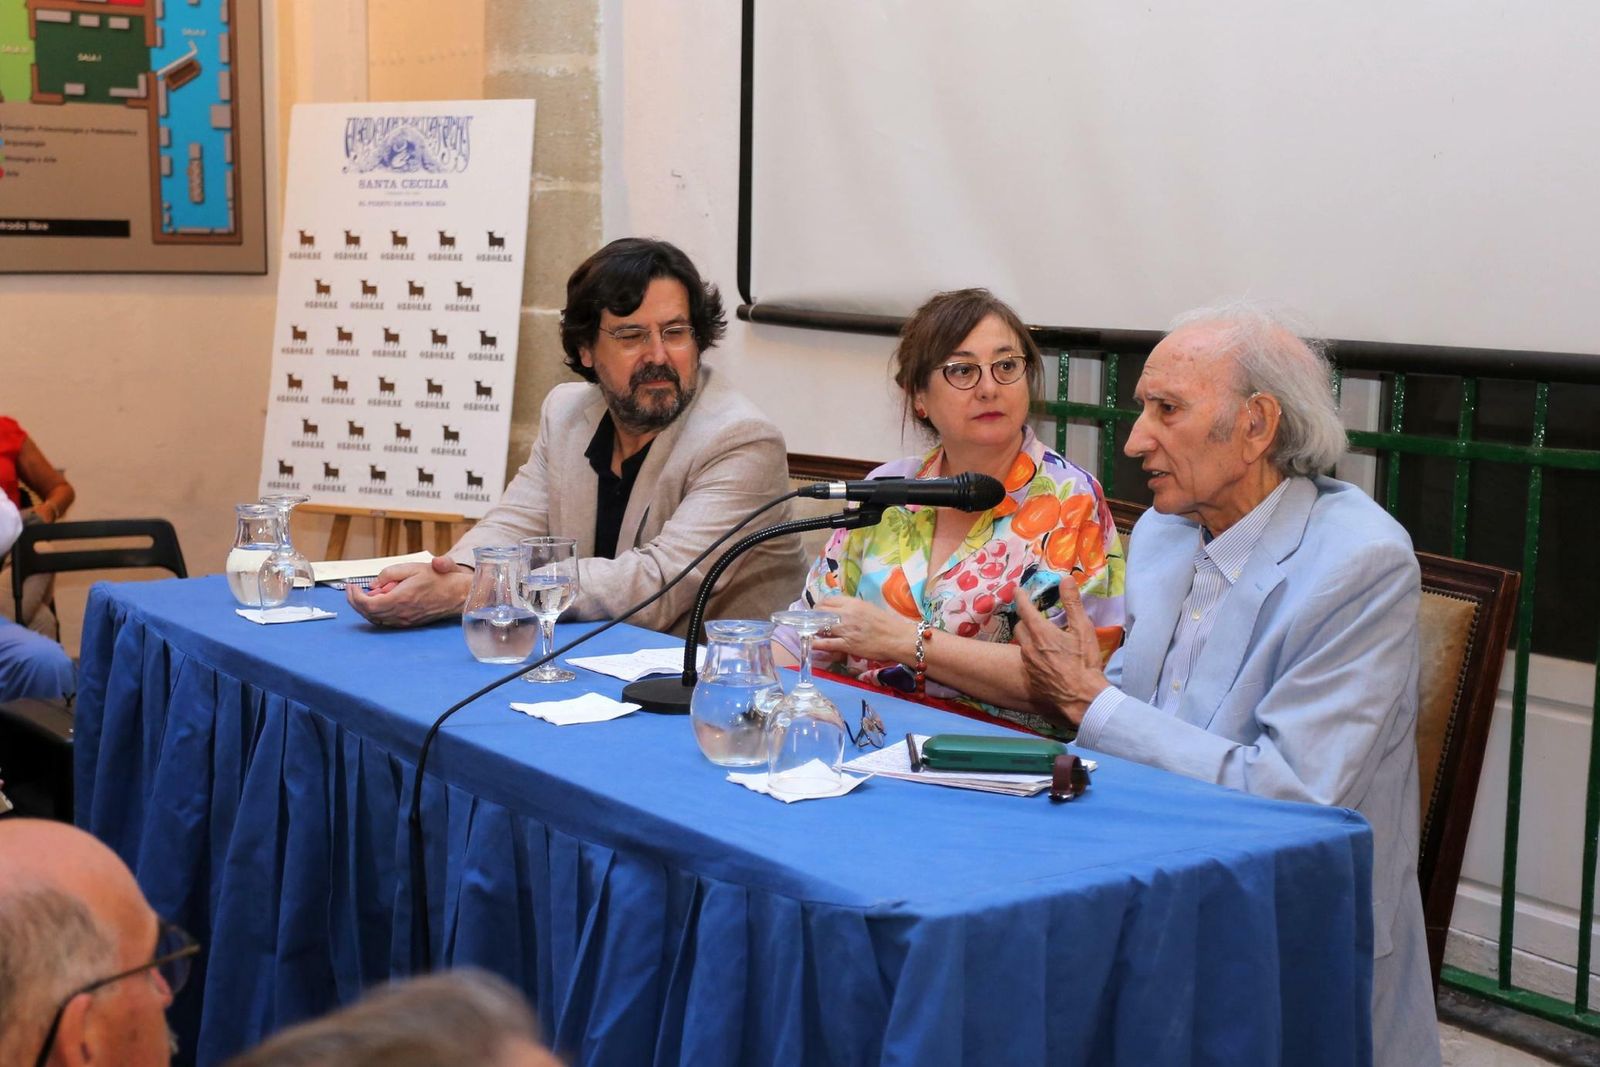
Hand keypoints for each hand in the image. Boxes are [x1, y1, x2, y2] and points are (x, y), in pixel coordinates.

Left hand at [346, 555, 472, 626]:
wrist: (458, 594)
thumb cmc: (438, 579)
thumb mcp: (412, 568)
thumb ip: (388, 574)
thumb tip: (373, 584)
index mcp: (399, 599)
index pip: (367, 603)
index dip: (354, 596)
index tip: (351, 586)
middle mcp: (400, 613)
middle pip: (368, 613)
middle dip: (356, 602)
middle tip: (352, 590)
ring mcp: (404, 621)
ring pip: (375, 619)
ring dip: (365, 608)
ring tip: (364, 594)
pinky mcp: (408, 623)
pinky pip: (385, 621)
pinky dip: (376, 612)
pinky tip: (378, 601)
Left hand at [811, 596, 915, 664]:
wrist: (897, 638)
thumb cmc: (886, 623)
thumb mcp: (868, 608)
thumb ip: (853, 607)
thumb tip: (841, 609)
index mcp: (852, 603)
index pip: (827, 600)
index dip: (820, 605)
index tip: (818, 611)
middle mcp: (846, 614)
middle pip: (820, 611)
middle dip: (814, 616)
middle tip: (813, 622)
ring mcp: (845, 630)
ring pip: (820, 626)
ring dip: (813, 629)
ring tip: (811, 632)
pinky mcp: (846, 645)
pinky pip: (825, 644)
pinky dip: (815, 643)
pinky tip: (810, 643)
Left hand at [1013, 578, 1109, 725]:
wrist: (1082, 698)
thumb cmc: (1084, 662)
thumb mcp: (1083, 629)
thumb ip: (1072, 602)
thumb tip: (1066, 579)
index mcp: (1040, 632)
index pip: (1024, 608)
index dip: (1021, 597)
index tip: (1018, 590)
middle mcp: (1029, 647)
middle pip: (1019, 627)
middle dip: (1024, 619)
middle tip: (1033, 615)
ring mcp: (1029, 664)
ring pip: (1022, 644)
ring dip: (1027, 637)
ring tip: (1039, 635)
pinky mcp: (1032, 678)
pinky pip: (1027, 660)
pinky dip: (1032, 653)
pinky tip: (1044, 657)